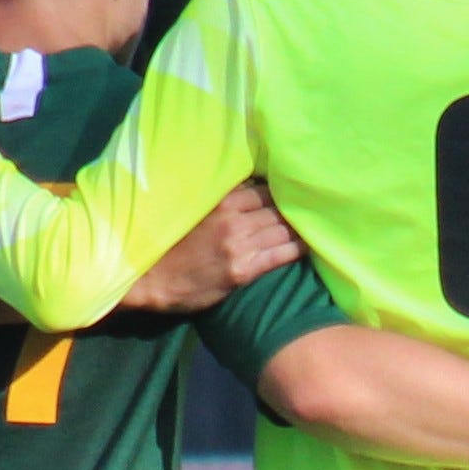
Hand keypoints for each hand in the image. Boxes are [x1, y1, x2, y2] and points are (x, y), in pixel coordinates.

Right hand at [127, 182, 304, 315]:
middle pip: (277, 209)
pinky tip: (310, 246)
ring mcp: (238, 245)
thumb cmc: (171, 246)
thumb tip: (250, 190)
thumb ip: (222, 202)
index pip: (263, 190)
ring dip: (300, 229)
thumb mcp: (194, 213)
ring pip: (282, 230)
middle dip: (295, 210)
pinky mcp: (242, 270)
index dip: (281, 193)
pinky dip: (298, 249)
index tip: (296, 195)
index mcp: (220, 202)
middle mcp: (232, 220)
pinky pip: (280, 255)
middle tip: (315, 210)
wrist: (150, 279)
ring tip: (318, 226)